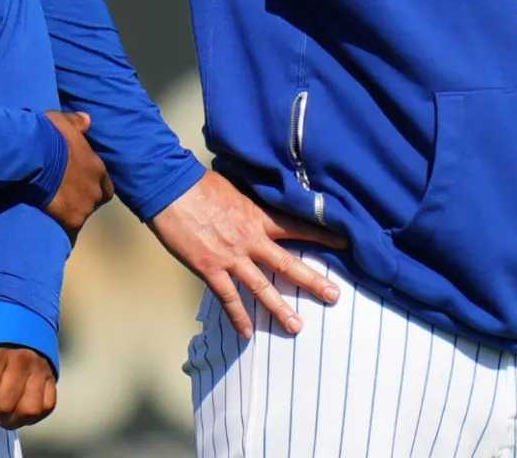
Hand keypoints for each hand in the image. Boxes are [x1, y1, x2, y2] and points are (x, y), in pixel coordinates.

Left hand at [0, 312, 57, 429]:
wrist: (19, 296)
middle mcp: (23, 360)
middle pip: (4, 404)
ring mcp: (40, 368)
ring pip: (29, 409)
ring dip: (11, 417)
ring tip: (0, 407)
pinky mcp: (52, 373)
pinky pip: (48, 405)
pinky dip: (33, 414)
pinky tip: (19, 407)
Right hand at [41, 110, 112, 232]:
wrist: (36, 156)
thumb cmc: (50, 136)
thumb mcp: (64, 122)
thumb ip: (77, 123)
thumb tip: (87, 119)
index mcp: (97, 167)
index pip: (104, 182)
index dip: (93, 183)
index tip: (80, 182)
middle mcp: (97, 188)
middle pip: (97, 199)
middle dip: (85, 198)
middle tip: (66, 196)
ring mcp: (86, 206)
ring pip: (83, 213)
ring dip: (72, 211)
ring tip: (54, 207)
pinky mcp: (72, 220)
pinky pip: (69, 227)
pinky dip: (62, 223)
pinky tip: (51, 220)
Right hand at [147, 170, 347, 338]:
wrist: (171, 189)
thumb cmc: (201, 184)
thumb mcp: (236, 188)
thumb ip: (252, 202)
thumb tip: (265, 201)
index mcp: (258, 216)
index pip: (298, 227)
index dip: (322, 235)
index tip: (345, 242)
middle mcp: (250, 239)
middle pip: (287, 264)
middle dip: (312, 281)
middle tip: (334, 296)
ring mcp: (231, 256)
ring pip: (261, 287)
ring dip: (279, 308)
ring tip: (296, 326)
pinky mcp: (209, 268)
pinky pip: (228, 297)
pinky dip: (237, 316)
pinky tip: (247, 333)